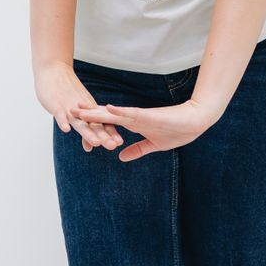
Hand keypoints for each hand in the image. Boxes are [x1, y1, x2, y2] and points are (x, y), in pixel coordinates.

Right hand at [34, 62, 123, 152]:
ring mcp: (69, 107)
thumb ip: (84, 129)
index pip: (102, 123)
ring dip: (88, 132)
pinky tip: (66, 130)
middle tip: (114, 146)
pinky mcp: (56, 105)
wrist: (53, 70)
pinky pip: (60, 114)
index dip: (110, 133)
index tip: (119, 143)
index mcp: (88, 110)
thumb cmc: (65, 92)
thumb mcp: (76, 113)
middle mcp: (81, 110)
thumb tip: (90, 148)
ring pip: (80, 121)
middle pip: (94, 124)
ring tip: (96, 143)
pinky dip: (62, 121)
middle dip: (104, 135)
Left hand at [75, 97, 217, 161]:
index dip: (93, 120)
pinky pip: (132, 114)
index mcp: (133, 124)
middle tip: (69, 108)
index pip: (109, 122)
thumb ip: (137, 149)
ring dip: (98, 112)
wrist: (195, 121)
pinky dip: (120, 112)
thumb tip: (121, 157)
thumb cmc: (177, 131)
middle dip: (89, 113)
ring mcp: (141, 116)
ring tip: (81, 108)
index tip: (77, 117)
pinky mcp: (150, 116)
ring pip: (114, 114)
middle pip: (106, 115)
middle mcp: (133, 118)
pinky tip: (108, 109)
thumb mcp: (153, 145)